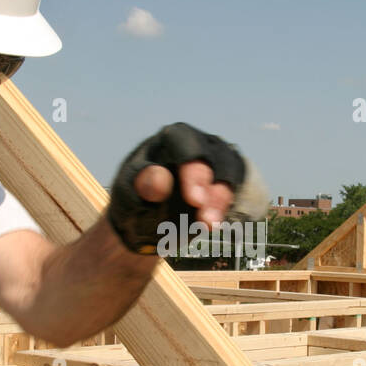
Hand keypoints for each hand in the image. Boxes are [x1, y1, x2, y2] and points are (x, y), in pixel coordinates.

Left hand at [107, 122, 268, 253]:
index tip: (195, 201)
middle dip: (213, 189)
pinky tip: (214, 225)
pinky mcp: (226, 181)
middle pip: (215, 159)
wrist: (145, 218)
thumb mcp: (129, 194)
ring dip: (220, 202)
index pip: (186, 145)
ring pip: (230, 175)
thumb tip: (161, 180)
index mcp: (171, 139)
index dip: (194, 170)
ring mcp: (216, 161)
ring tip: (209, 226)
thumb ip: (143, 186)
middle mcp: (199, 144)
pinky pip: (236, 190)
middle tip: (206, 219)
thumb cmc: (135, 198)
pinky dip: (226, 208)